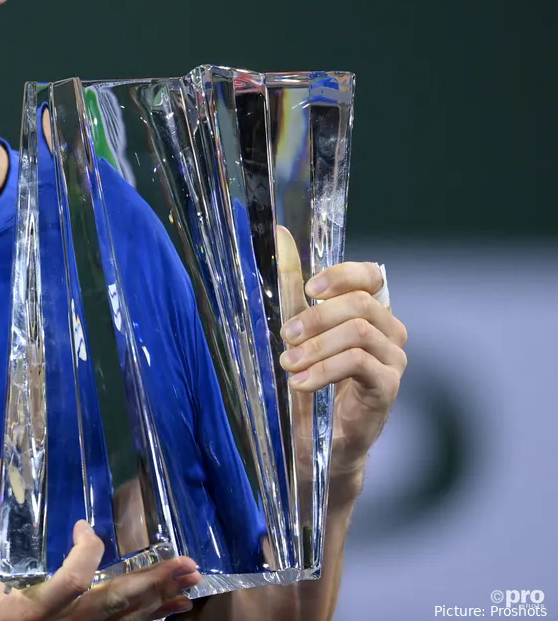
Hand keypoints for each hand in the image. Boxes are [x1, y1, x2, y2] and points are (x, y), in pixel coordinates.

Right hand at [0, 462, 201, 620]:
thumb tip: (3, 469)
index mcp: (32, 608)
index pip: (74, 581)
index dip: (88, 552)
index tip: (86, 528)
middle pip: (114, 607)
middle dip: (152, 585)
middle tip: (187, 565)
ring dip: (157, 604)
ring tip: (188, 585)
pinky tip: (164, 610)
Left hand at [276, 228, 408, 486]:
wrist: (321, 440)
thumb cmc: (311, 377)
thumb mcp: (299, 329)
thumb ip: (292, 285)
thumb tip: (281, 235)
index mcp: (370, 311)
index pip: (373, 276)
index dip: (342, 275)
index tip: (308, 290)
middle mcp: (389, 331)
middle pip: (364, 304)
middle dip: (318, 316)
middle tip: (286, 334)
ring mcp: (393, 360)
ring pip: (361, 332)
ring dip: (317, 345)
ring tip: (288, 364)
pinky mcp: (388, 388)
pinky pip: (360, 365)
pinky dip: (324, 371)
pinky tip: (300, 384)